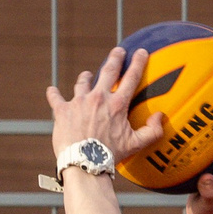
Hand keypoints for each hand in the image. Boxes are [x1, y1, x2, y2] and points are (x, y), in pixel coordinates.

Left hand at [46, 46, 170, 172]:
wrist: (85, 162)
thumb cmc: (110, 155)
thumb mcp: (135, 145)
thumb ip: (152, 131)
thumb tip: (160, 117)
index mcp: (117, 105)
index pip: (131, 78)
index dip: (138, 63)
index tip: (141, 52)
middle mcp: (98, 98)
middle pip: (108, 71)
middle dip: (115, 58)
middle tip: (118, 51)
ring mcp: (79, 102)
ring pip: (82, 82)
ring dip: (85, 77)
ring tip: (86, 76)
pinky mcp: (62, 110)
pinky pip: (56, 97)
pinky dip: (54, 94)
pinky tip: (52, 91)